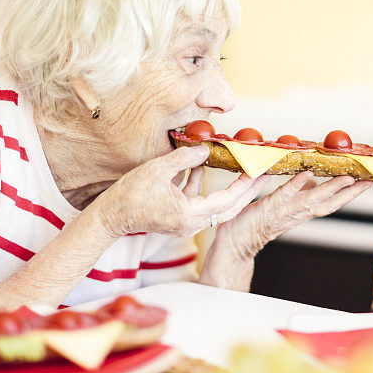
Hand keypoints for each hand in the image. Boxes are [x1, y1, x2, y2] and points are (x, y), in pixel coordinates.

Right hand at [93, 145, 268, 237]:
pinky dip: (204, 186)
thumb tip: (206, 149)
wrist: (109, 218)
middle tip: (263, 175)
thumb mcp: (156, 170)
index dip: (244, 186)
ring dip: (229, 189)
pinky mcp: (179, 218)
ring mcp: (186, 223)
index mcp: (188, 215)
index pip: (226, 201)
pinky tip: (204, 165)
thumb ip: (183, 159)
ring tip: (244, 170)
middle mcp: (191, 223)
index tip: (258, 172)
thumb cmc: (129, 196)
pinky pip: (199, 202)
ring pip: (216, 206)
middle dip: (247, 191)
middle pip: (228, 208)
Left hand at [218, 172, 372, 256]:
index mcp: (300, 212)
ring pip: (314, 200)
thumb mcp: (281, 205)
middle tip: (369, 181)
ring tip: (348, 177)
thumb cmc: (253, 224)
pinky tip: (308, 174)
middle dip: (350, 193)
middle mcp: (297, 213)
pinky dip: (297, 184)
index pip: (330, 202)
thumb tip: (312, 181)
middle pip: (330, 204)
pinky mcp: (269, 208)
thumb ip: (297, 194)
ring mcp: (284, 211)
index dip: (349, 193)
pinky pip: (285, 194)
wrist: (234, 244)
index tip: (366, 182)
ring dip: (331, 189)